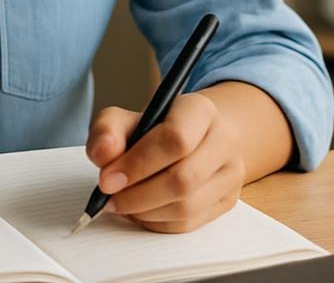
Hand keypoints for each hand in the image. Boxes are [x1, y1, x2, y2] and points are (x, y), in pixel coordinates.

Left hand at [85, 94, 245, 232]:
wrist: (194, 136)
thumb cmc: (156, 126)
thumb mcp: (126, 117)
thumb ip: (107, 130)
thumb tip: (103, 155)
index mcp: (200, 110)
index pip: (176, 139)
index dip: (138, 163)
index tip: (107, 178)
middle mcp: (223, 141)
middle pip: (183, 179)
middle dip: (138, 194)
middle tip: (109, 197)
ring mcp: (230, 174)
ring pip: (187, 207)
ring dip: (145, 211)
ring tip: (120, 203)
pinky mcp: (226, 202)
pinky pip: (188, 224)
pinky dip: (156, 222)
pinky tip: (138, 211)